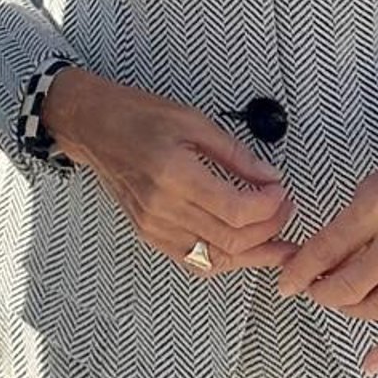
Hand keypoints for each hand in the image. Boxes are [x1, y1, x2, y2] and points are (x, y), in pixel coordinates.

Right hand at [44, 69, 296, 271]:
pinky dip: (223, 260)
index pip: (236, 210)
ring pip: (216, 259)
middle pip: (231, 240)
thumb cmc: (138, 115)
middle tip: (285, 209)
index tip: (281, 191)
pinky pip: (193, 261)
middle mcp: (163, 207)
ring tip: (278, 241)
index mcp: (175, 174)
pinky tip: (242, 249)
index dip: (269, 207)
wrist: (92, 127)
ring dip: (253, 253)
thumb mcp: (192, 120)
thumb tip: (270, 177)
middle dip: (269, 230)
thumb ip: (234, 154)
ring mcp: (154, 226)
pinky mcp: (149, 234)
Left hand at [274, 111, 377, 374]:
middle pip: (348, 284)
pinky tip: (371, 363)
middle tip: (310, 288)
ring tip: (337, 300)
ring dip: (348, 310)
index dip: (299, 270)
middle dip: (320, 292)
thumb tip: (322, 256)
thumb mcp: (377, 181)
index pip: (326, 248)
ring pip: (376, 306)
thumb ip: (352, 220)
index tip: (285, 282)